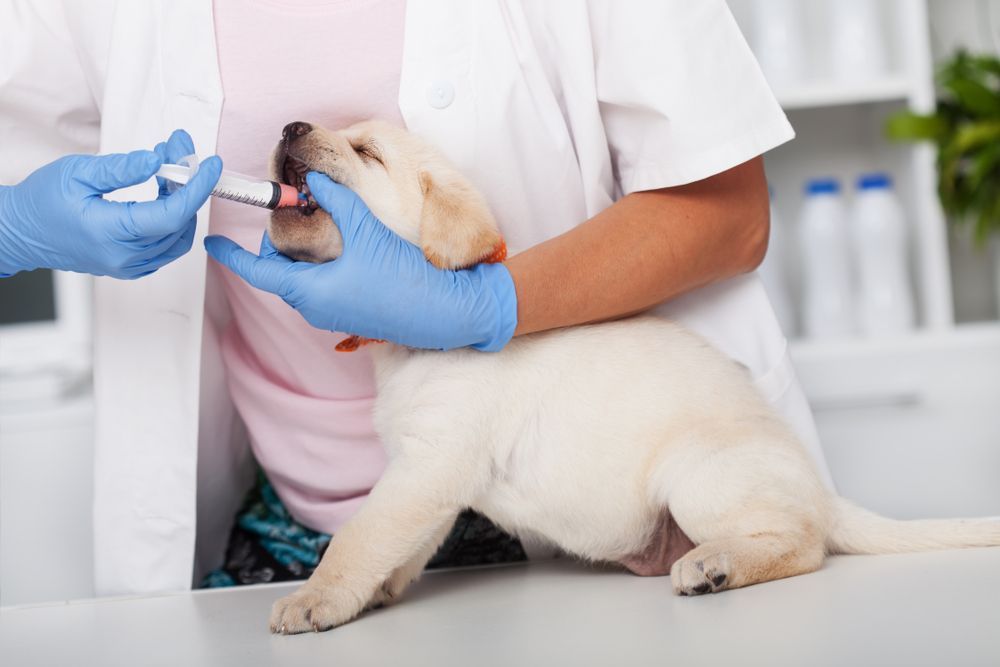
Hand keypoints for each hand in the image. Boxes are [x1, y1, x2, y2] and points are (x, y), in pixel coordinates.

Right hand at [0, 129, 221, 277]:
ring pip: (177, 236)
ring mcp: (129, 267)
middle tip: (178, 151)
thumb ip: (121, 169)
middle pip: (178, 222)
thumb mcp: (76, 173)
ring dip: (181, 201)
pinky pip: (166, 247)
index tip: (210, 164)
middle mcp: (124, 257)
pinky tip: (163, 193)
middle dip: (187, 184)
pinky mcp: (130, 268)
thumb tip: (157, 161)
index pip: (172, 214)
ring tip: (168, 169)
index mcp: (110, 233)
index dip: (197, 187)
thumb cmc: (41, 201)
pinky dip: (173, 220)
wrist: (21, 233)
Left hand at [204, 172, 516, 351]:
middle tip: (296, 213)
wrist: (446, 314)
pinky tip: (346, 249)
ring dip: (302, 255)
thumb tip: (316, 178)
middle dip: (278, 244)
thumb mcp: (367, 232)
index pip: (257, 270)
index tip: (211, 243)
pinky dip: (320, 267)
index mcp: (309, 291)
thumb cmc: (405, 280)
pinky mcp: (351, 317)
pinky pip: (321, 289)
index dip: (231, 254)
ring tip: (324, 227)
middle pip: (278, 272)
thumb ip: (337, 200)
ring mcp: (332, 316)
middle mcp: (314, 309)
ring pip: (300, 281)